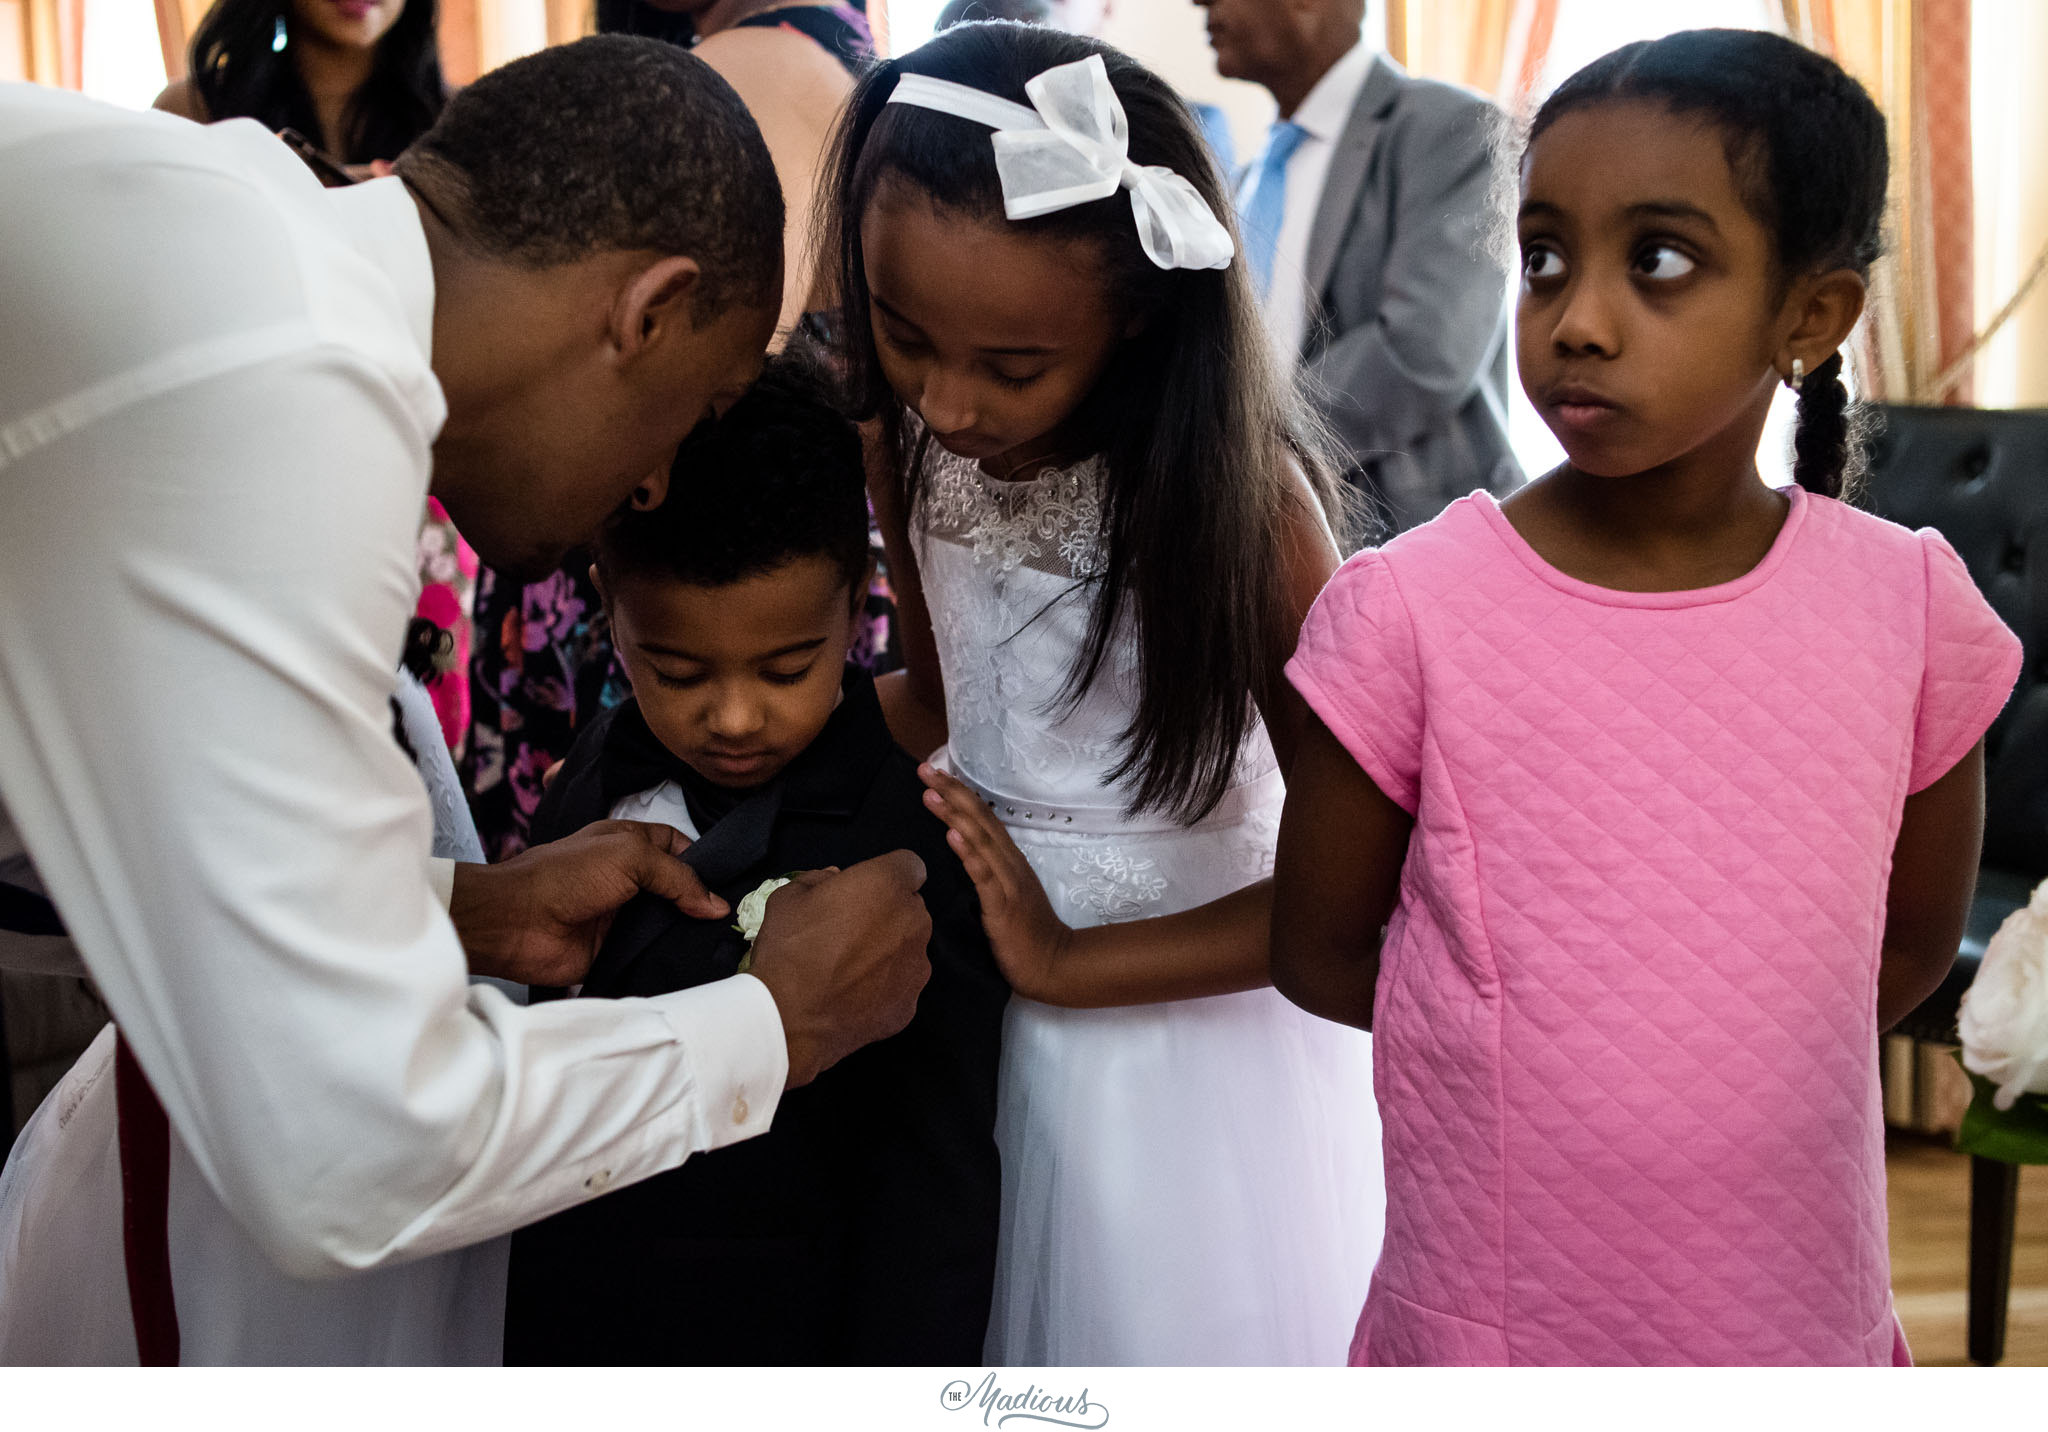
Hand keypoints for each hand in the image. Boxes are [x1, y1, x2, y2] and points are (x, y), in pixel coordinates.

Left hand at [449, 821, 726, 986]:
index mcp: (629, 843)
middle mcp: (629, 878)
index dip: (705, 859)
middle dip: (703, 901)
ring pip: (668, 922)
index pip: (679, 847)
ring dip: (690, 932)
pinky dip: (670, 958)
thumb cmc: (567, 875)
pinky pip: (651, 953)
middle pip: (678, 887)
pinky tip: (700, 965)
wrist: (516, 922)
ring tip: (730, 944)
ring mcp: (623, 915)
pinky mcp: (616, 949)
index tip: (734, 881)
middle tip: (740, 918)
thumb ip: (678, 877)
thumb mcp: (630, 857)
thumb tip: (716, 905)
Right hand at [746, 853, 933, 1086]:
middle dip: (889, 914)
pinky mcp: (910, 1004)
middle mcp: (914, 921)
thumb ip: (819, 880)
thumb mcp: (790, 896)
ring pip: (910, 948)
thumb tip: (835, 880)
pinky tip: (854, 997)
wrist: (790, 1020)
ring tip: (851, 970)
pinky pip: (901, 986)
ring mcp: (918, 967)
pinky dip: (884, 988)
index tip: (865, 891)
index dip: (888, 876)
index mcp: (888, 885)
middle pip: (911, 909)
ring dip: (890, 951)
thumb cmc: (790, 948)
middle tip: (851, 931)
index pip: (909, 866)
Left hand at [919, 764, 1074, 1000]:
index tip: (935, 773)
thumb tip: (962, 853)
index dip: (959, 794)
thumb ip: (988, 873)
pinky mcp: (1003, 904)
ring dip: (954, 814)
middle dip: (951, 792)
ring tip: (932, 793)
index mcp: (1008, 859)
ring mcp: (1008, 881)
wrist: (1054, 965)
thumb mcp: (1005, 895)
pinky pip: (983, 874)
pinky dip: (968, 852)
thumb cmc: (1026, 934)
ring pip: (979, 839)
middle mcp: (1009, 862)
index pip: (982, 818)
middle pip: (979, 819)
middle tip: (926, 769)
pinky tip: (952, 835)